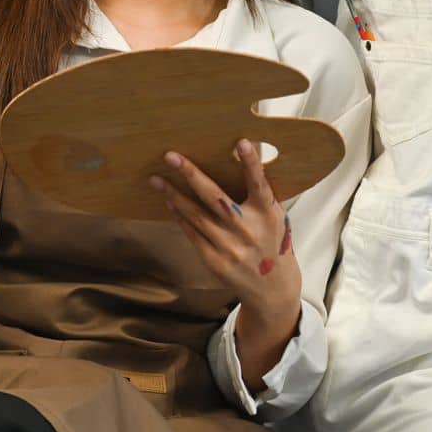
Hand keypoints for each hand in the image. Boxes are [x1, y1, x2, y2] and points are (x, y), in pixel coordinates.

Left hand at [150, 141, 300, 319]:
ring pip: (196, 215)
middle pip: (216, 198)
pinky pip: (192, 233)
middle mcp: (248, 229)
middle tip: (171, 156)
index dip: (252, 164)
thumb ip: (260, 195)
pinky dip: (179, 216)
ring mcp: (229, 247)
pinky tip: (169, 201)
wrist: (272, 289)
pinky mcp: (215, 260)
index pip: (259, 185)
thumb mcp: (275, 217)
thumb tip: (239, 160)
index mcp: (267, 214)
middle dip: (192, 175)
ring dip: (174, 195)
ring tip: (157, 179)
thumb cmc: (272, 242)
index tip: (242, 142)